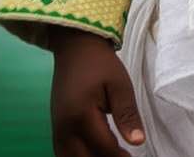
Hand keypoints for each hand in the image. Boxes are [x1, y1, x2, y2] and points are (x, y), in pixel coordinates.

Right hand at [48, 27, 145, 156]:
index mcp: (81, 116)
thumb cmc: (100, 63)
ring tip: (112, 156)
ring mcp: (57, 129)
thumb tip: (138, 142)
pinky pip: (63, 153)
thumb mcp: (120, 84)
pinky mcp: (56, 127)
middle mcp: (64, 128)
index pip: (104, 148)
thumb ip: (127, 115)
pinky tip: (93, 155)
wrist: (76, 47)